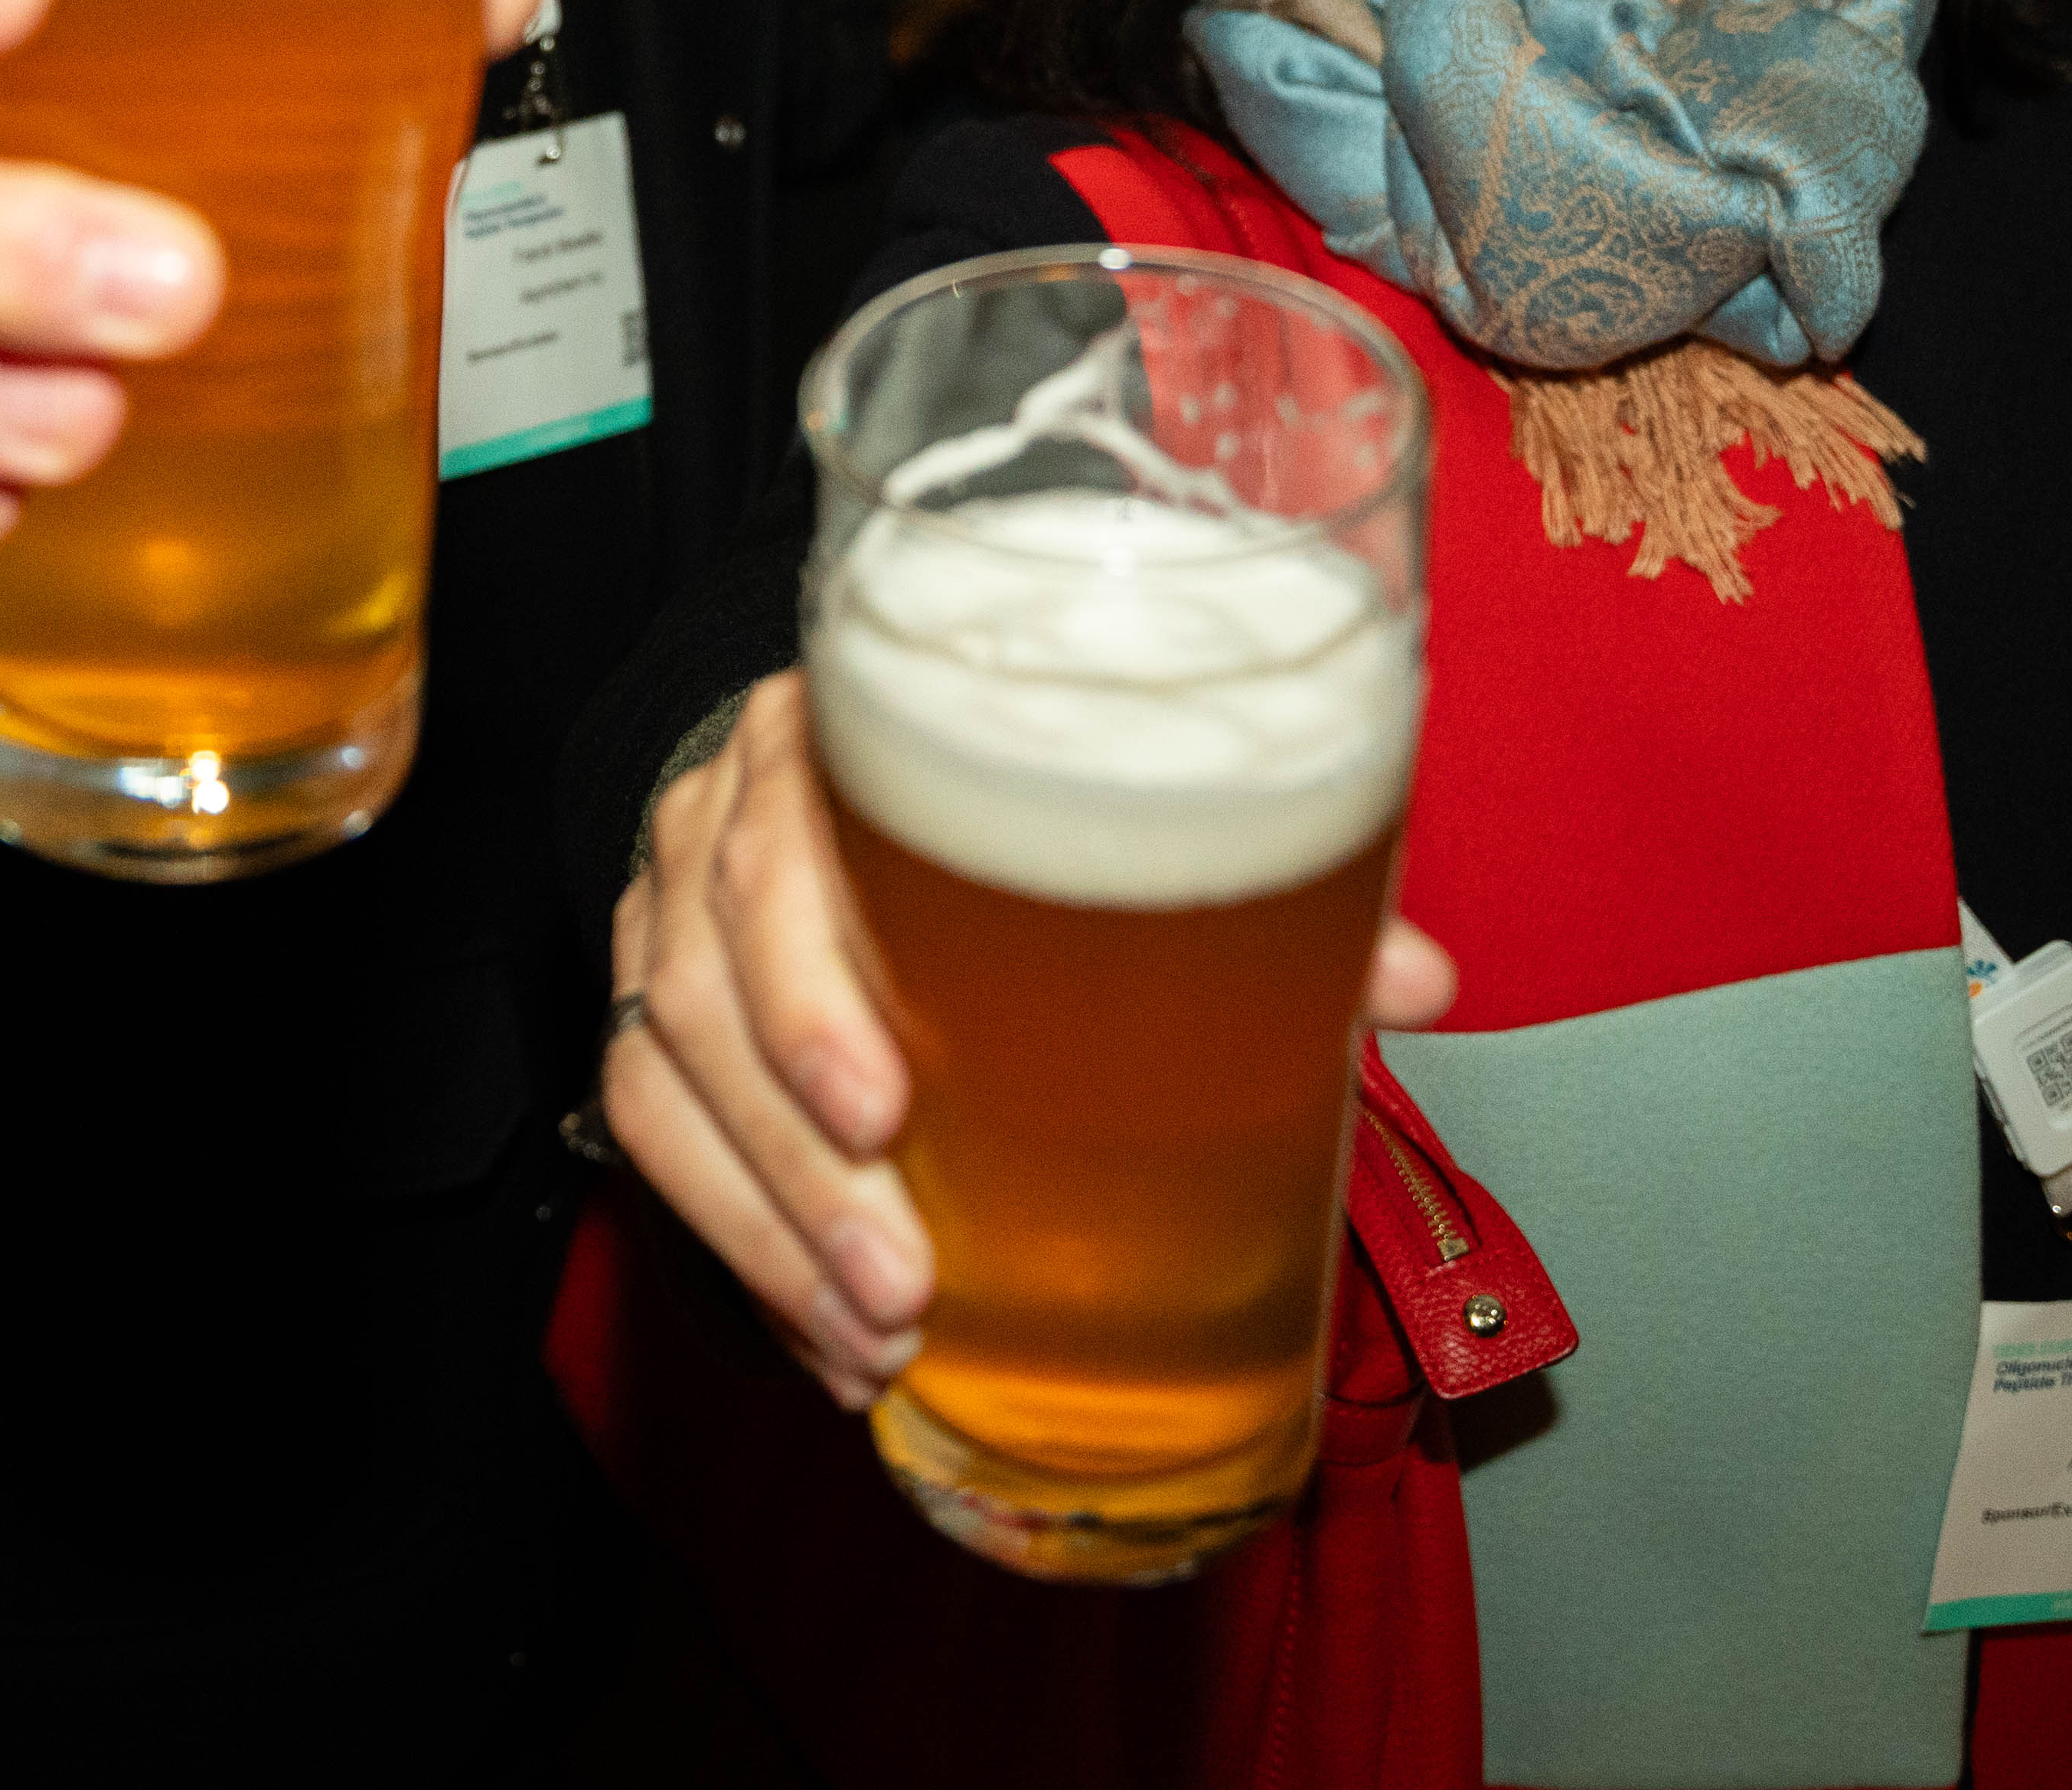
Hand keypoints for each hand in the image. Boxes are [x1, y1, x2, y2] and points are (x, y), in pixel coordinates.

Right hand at [603, 676, 1455, 1411]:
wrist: (857, 782)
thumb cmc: (1003, 799)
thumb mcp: (1111, 809)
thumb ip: (1258, 884)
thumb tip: (1418, 981)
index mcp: (829, 737)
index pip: (773, 841)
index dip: (812, 982)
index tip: (887, 1105)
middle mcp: (720, 816)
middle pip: (711, 980)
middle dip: (800, 1157)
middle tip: (903, 1280)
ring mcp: (667, 914)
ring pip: (665, 1071)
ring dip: (769, 1223)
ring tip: (877, 1334)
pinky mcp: (654, 1009)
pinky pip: (652, 1132)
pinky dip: (739, 1247)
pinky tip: (825, 1334)